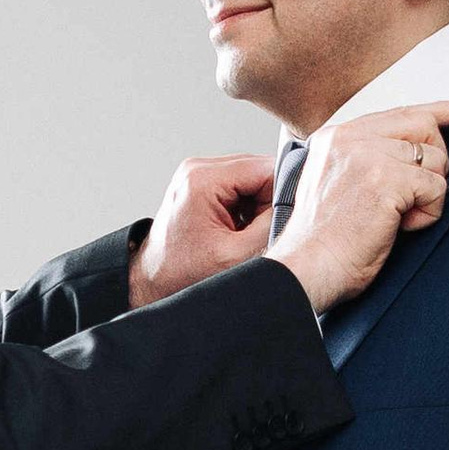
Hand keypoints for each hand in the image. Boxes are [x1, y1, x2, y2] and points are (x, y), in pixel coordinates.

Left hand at [128, 153, 278, 306]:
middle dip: (268, 203)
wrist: (150, 281)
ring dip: (256, 207)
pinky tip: (235, 229)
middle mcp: (199, 168)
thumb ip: (271, 224)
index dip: (284, 195)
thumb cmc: (180, 274)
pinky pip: (239, 187)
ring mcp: (199, 173)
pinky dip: (245, 208)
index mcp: (203, 179)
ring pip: (253, 179)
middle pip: (260, 171)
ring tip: (241, 234)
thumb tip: (299, 202)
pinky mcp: (201, 183)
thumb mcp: (237, 256)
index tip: (282, 222)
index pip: (267, 168)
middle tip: (255, 234)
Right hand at [274, 102, 448, 315]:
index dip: (437, 111)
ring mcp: (368, 156)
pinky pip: (435, 187)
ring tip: (398, 218)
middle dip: (436, 162)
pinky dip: (428, 213)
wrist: (307, 269)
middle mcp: (351, 139)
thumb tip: (414, 156)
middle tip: (420, 194)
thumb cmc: (322, 242)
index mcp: (337, 138)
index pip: (398, 113)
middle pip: (424, 127)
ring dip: (427, 195)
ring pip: (434, 159)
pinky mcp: (386, 180)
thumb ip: (366, 160)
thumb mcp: (336, 185)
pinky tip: (403, 226)